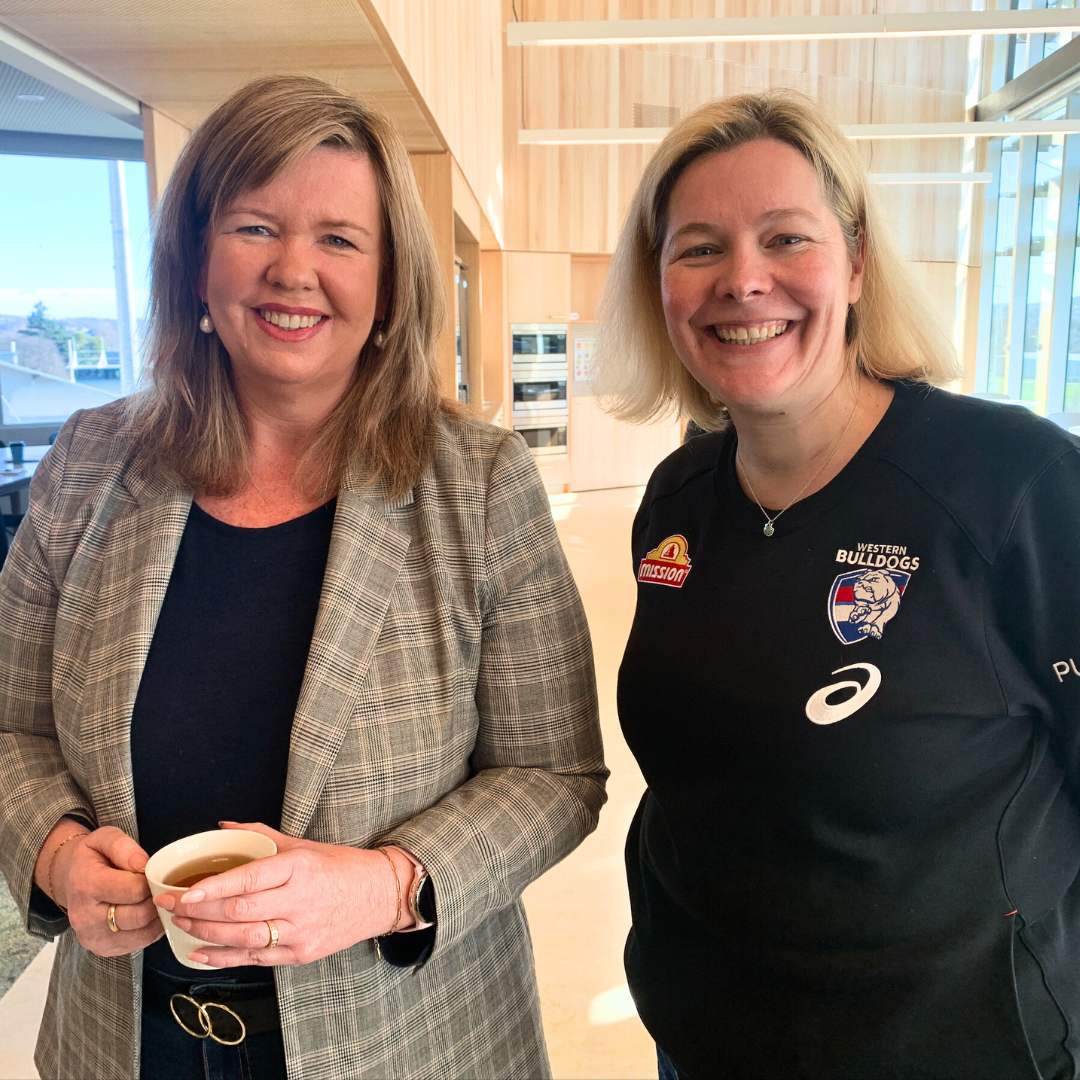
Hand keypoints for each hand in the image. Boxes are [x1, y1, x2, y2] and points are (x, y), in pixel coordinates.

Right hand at [43, 824, 161, 956]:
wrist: (72, 879)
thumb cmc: (93, 857)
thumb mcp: (104, 838)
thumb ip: (124, 846)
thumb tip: (142, 865)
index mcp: (86, 885)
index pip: (133, 890)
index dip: (150, 880)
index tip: (149, 873)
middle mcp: (85, 917)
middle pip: (139, 915)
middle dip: (155, 899)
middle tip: (156, 887)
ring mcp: (93, 938)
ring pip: (142, 933)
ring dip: (156, 916)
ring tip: (153, 899)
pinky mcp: (102, 949)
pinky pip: (139, 943)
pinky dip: (150, 929)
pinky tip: (147, 913)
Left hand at [153, 822, 406, 967]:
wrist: (380, 895)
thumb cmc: (341, 866)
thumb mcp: (304, 845)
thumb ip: (261, 835)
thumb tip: (223, 826)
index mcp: (299, 868)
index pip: (248, 880)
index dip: (211, 889)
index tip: (183, 892)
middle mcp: (300, 901)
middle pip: (239, 911)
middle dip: (198, 911)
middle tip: (170, 906)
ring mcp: (300, 931)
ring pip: (243, 938)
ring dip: (206, 933)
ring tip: (182, 925)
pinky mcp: (301, 954)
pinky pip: (255, 958)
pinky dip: (224, 957)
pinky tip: (201, 952)